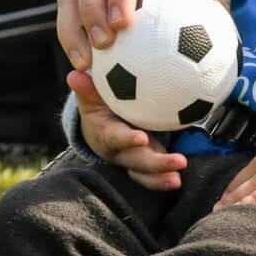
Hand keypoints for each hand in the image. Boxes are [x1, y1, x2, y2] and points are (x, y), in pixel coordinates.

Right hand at [69, 70, 186, 190]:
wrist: (97, 128)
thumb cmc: (98, 107)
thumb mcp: (90, 98)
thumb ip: (86, 89)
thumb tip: (75, 75)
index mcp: (105, 134)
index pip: (115, 138)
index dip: (127, 139)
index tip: (141, 137)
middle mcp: (119, 152)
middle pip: (136, 160)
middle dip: (156, 163)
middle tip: (179, 160)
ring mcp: (132, 161)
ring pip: (144, 174)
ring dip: (161, 177)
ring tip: (177, 178)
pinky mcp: (143, 166)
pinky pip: (152, 177)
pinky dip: (165, 179)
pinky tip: (180, 179)